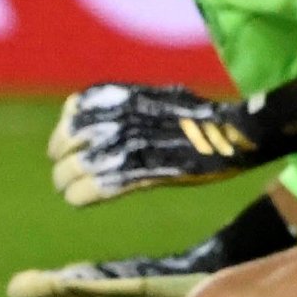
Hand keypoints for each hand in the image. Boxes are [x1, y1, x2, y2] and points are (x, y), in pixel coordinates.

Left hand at [46, 80, 296, 205]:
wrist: (234, 131)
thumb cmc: (197, 116)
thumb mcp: (153, 97)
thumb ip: (121, 107)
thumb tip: (89, 119)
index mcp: (122, 96)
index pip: (73, 114)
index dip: (63, 135)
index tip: (62, 149)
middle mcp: (119, 117)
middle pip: (70, 143)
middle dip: (62, 162)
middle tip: (62, 176)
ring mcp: (132, 144)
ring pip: (79, 167)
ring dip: (67, 182)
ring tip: (68, 190)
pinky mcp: (145, 170)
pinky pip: (101, 185)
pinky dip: (84, 194)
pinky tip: (78, 201)